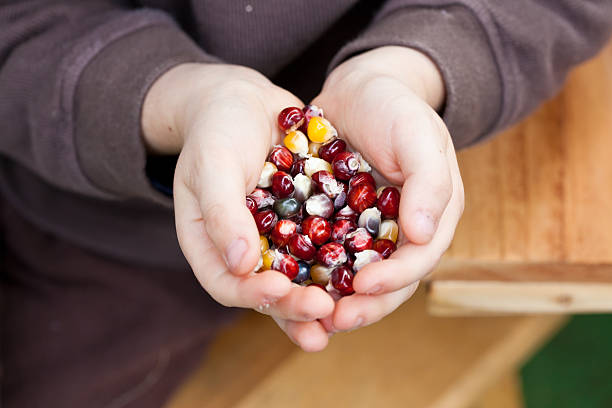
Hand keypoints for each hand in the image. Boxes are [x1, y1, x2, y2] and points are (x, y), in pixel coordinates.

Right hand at [142, 63, 333, 350]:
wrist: (246, 102)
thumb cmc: (217, 129)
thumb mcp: (212, 165)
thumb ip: (223, 213)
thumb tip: (241, 265)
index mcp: (210, 244)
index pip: (227, 284)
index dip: (252, 295)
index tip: (279, 289)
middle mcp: (244, 250)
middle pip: (268, 291)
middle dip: (295, 306)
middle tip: (323, 310)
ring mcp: (276, 239)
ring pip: (299, 278)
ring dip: (322, 298)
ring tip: (346, 315)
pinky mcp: (305, 223)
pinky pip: (323, 248)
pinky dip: (341, 261)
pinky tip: (367, 269)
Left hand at [312, 47, 463, 332]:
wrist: (358, 88)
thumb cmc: (395, 106)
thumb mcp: (418, 135)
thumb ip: (428, 183)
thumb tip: (422, 235)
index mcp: (431, 216)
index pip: (418, 259)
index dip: (394, 279)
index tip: (364, 287)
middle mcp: (401, 231)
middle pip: (388, 280)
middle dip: (365, 304)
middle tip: (335, 319)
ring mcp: (367, 230)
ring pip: (355, 276)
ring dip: (337, 300)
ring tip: (312, 318)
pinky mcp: (336, 224)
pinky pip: (326, 256)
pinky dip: (313, 275)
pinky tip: (291, 287)